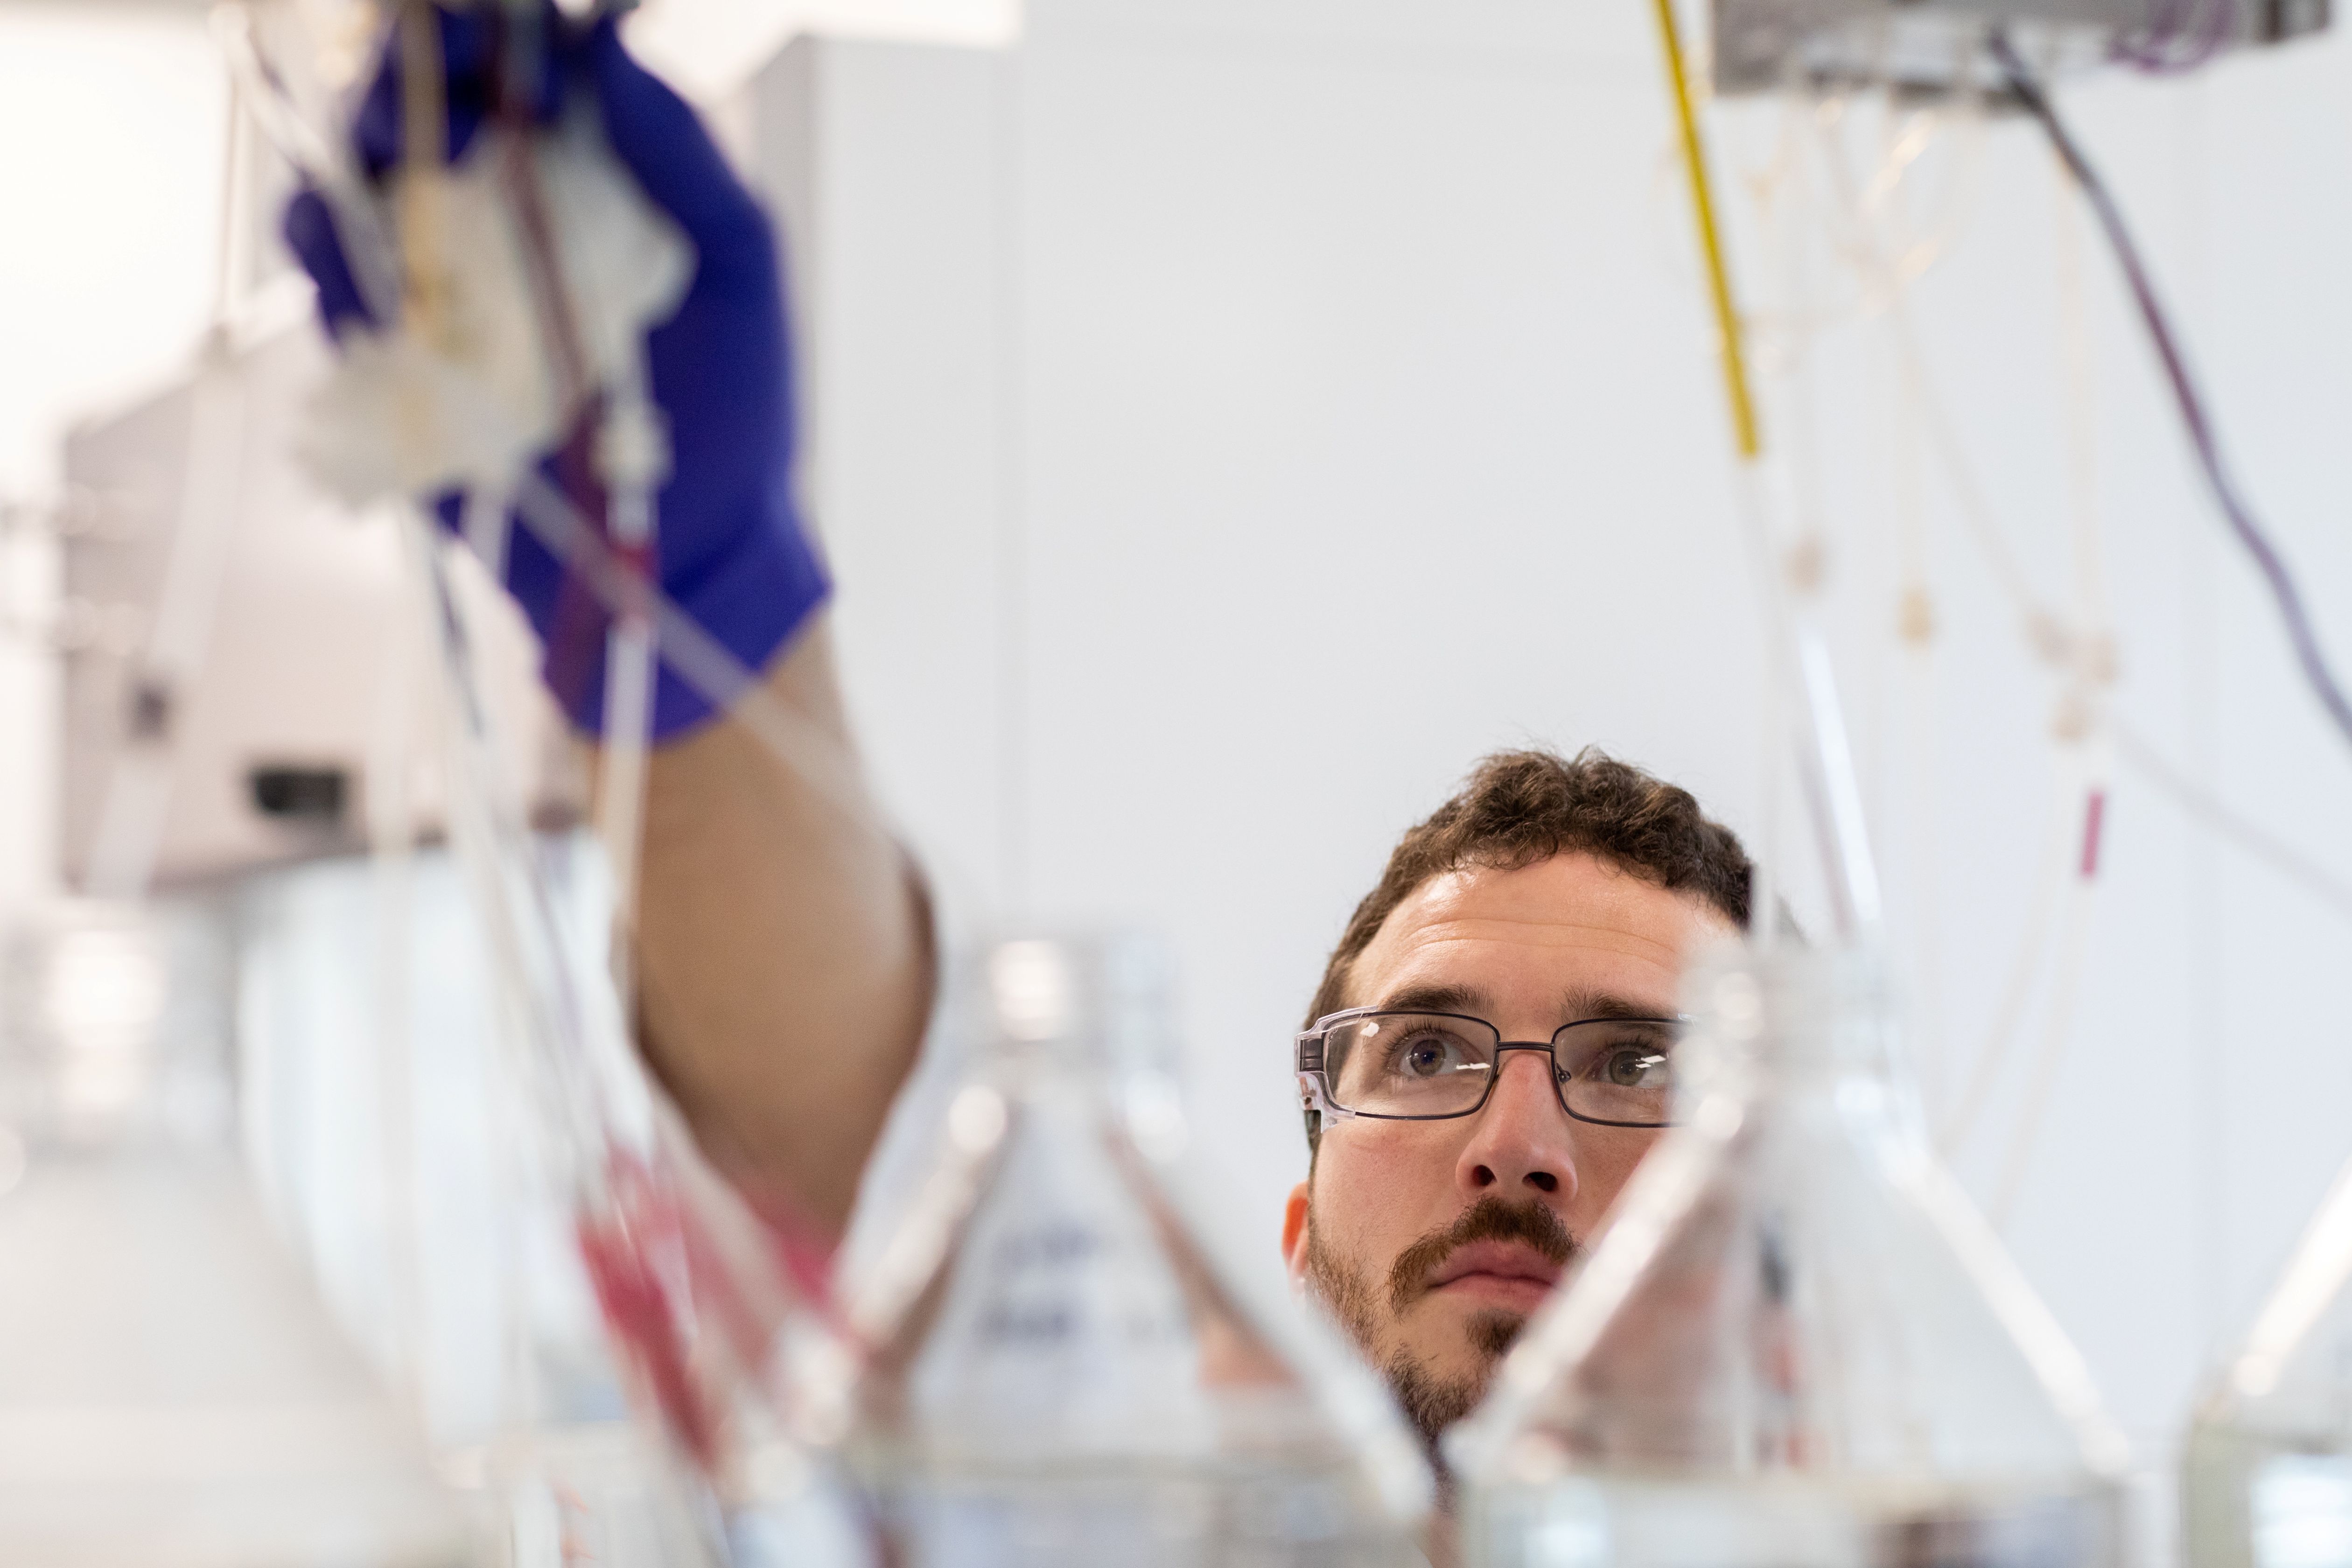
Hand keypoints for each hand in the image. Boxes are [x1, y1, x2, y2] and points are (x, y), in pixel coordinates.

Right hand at [283, 4, 826, 736]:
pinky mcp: (405, 351)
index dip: (498, 40)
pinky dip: (326, 249)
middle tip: (436, 100)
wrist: (695, 547)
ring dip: (360, 150)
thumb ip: (686, 159)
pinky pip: (337, 281)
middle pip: (428, 106)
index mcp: (596, 175)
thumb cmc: (738, 407)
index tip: (493, 38)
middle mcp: (512, 213)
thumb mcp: (740, 271)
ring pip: (364, 181)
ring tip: (387, 152)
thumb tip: (610, 49)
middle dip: (415, 82)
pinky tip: (343, 238)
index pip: (524, 69)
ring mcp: (451, 281)